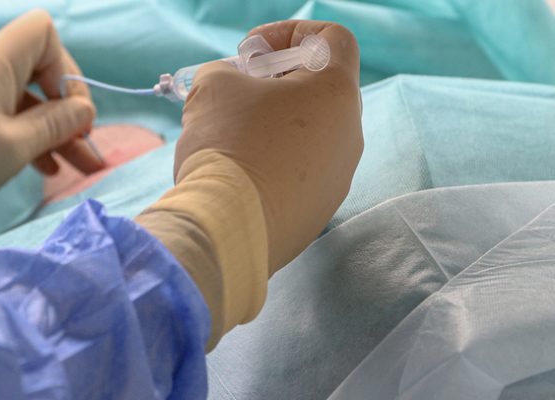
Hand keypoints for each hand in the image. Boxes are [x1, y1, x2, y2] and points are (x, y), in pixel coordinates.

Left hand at [0, 9, 99, 212]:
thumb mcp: (16, 145)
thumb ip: (56, 125)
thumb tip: (84, 111)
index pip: (43, 33)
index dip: (64, 67)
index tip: (68, 109)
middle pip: (44, 71)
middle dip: (69, 107)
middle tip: (86, 143)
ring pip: (31, 101)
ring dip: (57, 131)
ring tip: (82, 166)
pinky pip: (12, 117)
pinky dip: (32, 137)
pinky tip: (49, 167)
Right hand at [176, 20, 363, 273]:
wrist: (227, 228)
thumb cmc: (226, 144)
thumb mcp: (214, 85)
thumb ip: (229, 72)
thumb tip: (233, 86)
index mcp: (336, 93)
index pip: (333, 39)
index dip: (288, 34)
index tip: (250, 55)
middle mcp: (350, 135)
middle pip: (319, 91)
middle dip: (276, 83)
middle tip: (237, 94)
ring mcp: (338, 178)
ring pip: (310, 137)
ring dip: (274, 127)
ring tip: (231, 139)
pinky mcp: (319, 212)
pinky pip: (299, 175)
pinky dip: (273, 166)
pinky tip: (239, 176)